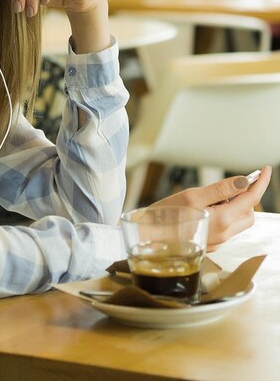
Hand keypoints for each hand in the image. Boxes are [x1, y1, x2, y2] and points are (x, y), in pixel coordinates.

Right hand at [152, 166, 271, 250]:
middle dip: (246, 197)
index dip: (260, 183)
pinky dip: (224, 215)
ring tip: (211, 199)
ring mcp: (217, 242)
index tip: (265, 170)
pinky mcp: (210, 244)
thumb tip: (244, 181)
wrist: (147, 238)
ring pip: (239, 222)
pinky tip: (205, 210)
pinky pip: (226, 228)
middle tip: (230, 185)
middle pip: (249, 213)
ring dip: (234, 207)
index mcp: (221, 221)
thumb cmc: (164, 216)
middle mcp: (223, 235)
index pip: (250, 199)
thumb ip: (220, 189)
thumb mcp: (191, 196)